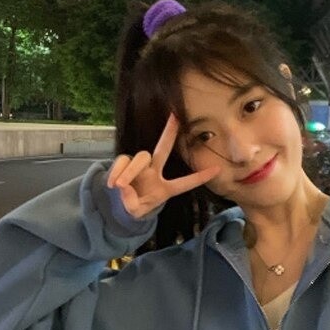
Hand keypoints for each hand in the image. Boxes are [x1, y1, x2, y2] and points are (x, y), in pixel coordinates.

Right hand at [106, 114, 220, 219]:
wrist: (118, 207)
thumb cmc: (134, 207)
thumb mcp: (136, 212)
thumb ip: (132, 203)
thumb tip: (124, 186)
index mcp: (165, 188)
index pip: (185, 183)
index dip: (200, 177)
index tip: (217, 169)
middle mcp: (155, 173)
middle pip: (163, 149)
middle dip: (169, 132)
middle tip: (175, 117)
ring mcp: (141, 166)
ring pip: (140, 158)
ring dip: (130, 171)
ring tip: (120, 186)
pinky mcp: (125, 161)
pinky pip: (123, 160)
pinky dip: (117, 171)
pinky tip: (113, 185)